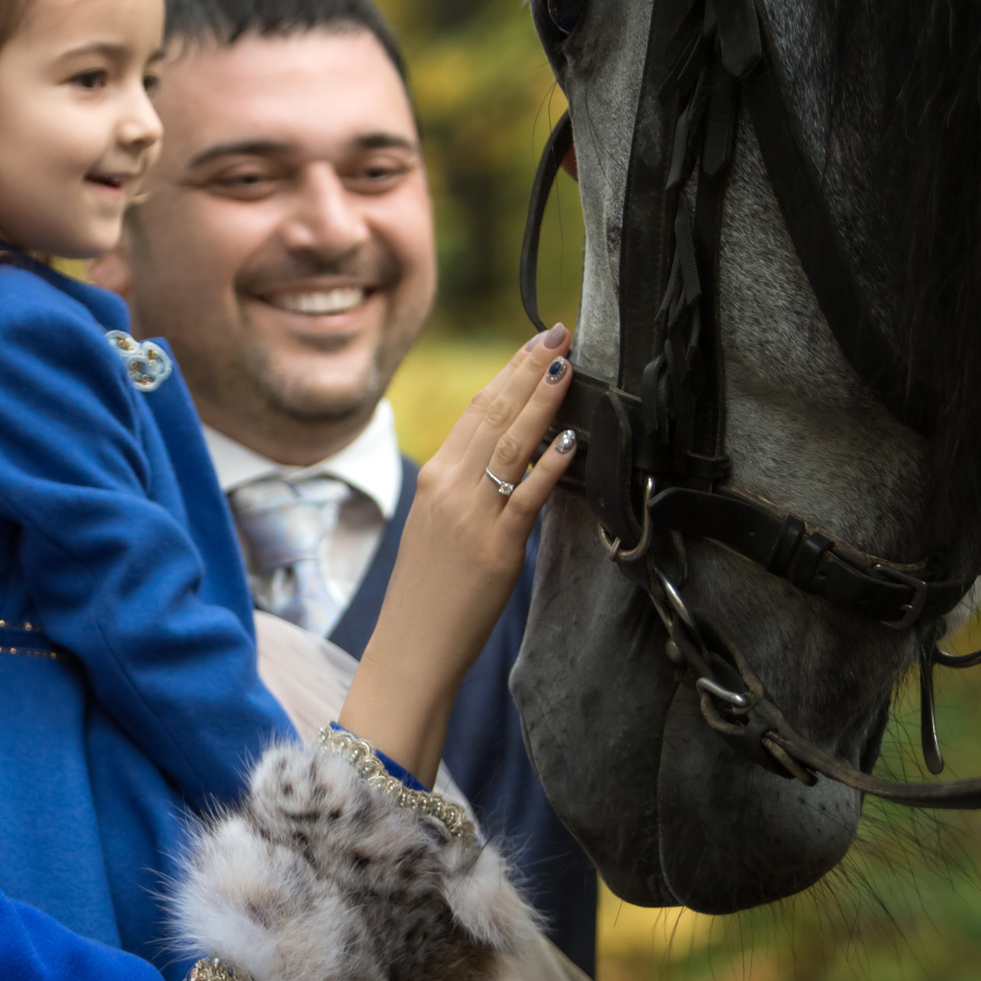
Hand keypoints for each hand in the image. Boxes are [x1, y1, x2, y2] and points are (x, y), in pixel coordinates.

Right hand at [338, 326, 575, 780]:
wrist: (410, 648)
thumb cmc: (428, 595)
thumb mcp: (439, 528)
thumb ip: (471, 491)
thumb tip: (515, 462)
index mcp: (435, 478)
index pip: (475, 411)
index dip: (507, 373)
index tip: (534, 343)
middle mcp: (448, 488)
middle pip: (492, 414)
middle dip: (527, 368)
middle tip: (558, 331)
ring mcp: (470, 516)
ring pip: (509, 444)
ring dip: (541, 400)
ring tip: (567, 365)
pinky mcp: (493, 548)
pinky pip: (525, 497)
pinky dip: (548, 465)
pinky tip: (570, 440)